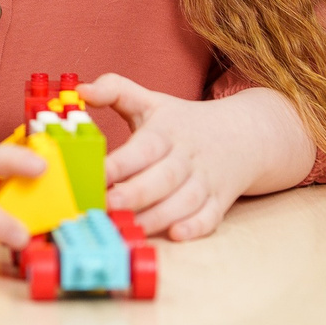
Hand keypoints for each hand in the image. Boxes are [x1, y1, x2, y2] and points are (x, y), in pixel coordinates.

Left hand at [85, 73, 316, 240]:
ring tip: (130, 227)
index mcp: (166, 132)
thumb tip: (82, 89)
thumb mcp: (150, 100)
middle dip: (136, 193)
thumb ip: (115, 90)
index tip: (96, 174)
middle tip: (108, 204)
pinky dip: (196, 227)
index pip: (143, 147)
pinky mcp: (219, 202)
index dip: (120, 162)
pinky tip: (176, 235)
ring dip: (158, 216)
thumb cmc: (182, 122)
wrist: (243, 134)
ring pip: (185, 201)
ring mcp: (205, 181)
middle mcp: (186, 157)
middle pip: (163, 177)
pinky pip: (211, 217)